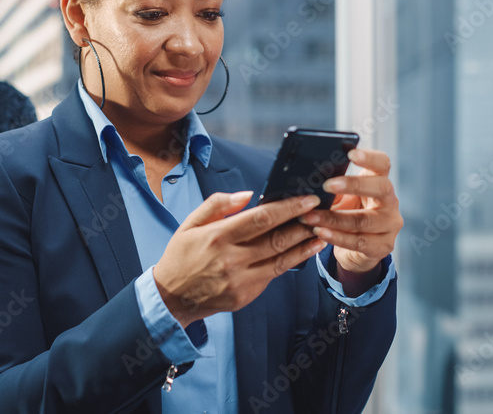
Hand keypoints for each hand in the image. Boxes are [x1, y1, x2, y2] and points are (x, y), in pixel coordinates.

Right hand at [153, 191, 325, 326]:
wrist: (170, 297)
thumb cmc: (181, 257)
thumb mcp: (190, 224)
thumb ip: (217, 205)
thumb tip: (247, 195)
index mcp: (218, 236)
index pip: (261, 218)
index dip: (288, 208)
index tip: (306, 199)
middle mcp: (231, 258)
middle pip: (277, 239)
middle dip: (303, 224)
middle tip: (321, 213)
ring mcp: (240, 279)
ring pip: (282, 259)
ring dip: (305, 244)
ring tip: (321, 231)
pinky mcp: (246, 295)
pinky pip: (274, 275)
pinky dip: (293, 262)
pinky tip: (305, 251)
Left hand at [299, 149, 401, 295]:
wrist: (357, 248)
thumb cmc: (346, 215)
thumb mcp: (340, 199)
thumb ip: (331, 188)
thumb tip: (306, 181)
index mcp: (380, 183)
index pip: (382, 164)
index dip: (369, 157)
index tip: (350, 153)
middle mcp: (390, 202)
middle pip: (381, 188)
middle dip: (353, 185)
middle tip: (327, 185)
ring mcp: (390, 225)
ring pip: (363, 219)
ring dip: (333, 218)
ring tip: (310, 216)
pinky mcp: (383, 246)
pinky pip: (359, 242)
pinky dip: (337, 237)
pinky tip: (320, 232)